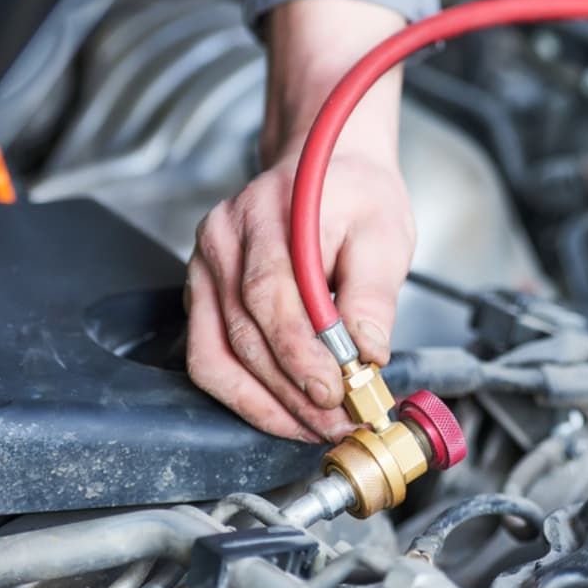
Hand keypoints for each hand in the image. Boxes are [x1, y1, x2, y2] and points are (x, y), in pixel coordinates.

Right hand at [186, 0, 413, 441]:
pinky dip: (242, 393)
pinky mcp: (202, 288)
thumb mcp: (385, 235)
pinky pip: (208, 353)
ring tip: (314, 427)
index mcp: (272, 214)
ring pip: (220, 354)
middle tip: (338, 422)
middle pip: (247, 333)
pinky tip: (280, 412)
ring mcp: (205, 263)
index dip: (304, 356)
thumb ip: (373, 295)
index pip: (275, 297)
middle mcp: (226, 238)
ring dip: (267, 404)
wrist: (323, 160)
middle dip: (294, 392)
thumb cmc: (356, 194)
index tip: (340, 394)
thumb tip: (368, 356)